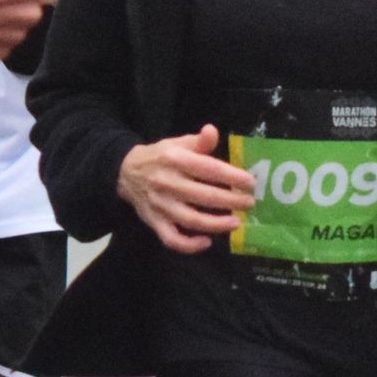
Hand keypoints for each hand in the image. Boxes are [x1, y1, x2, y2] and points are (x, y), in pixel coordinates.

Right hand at [117, 124, 253, 253]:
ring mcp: (160, 205)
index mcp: (175, 159)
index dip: (233, 177)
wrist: (126, 173)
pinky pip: (171, 239)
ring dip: (216, 224)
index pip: (209, 169)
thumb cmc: (160, 157)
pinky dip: (189, 245)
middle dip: (231, 201)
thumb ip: (199, 142)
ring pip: (191, 220)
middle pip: (204, 196)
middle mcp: (167, 182)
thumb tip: (212, 131)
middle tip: (249, 203)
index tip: (250, 183)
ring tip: (236, 222)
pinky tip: (206, 242)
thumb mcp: (178, 143)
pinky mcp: (154, 222)